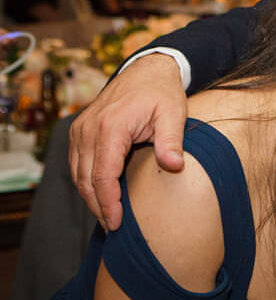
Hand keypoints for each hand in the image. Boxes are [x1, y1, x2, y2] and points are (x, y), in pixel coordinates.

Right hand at [69, 53, 187, 230]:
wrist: (145, 70)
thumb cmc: (162, 93)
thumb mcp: (174, 114)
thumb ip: (171, 141)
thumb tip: (174, 166)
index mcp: (111, 128)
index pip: (103, 175)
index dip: (108, 203)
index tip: (117, 223)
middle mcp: (89, 130)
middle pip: (86, 179)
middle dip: (98, 207)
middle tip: (113, 228)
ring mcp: (80, 130)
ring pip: (78, 174)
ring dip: (90, 197)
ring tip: (108, 217)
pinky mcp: (79, 131)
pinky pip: (77, 163)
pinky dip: (86, 182)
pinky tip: (100, 196)